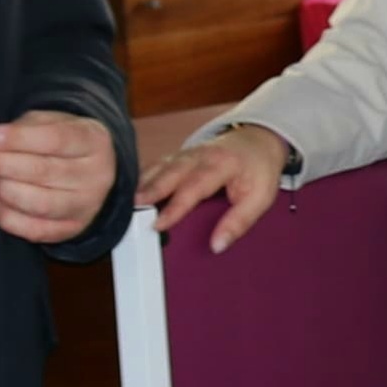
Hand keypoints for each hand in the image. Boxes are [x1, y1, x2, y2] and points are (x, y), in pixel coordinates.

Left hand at [0, 108, 114, 243]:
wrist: (95, 170)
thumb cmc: (63, 141)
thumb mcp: (52, 121)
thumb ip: (24, 127)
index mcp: (93, 141)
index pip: (55, 139)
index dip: (16, 139)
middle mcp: (96, 176)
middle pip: (43, 172)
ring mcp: (86, 206)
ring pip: (39, 204)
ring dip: (3, 190)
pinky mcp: (72, 229)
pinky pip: (36, 231)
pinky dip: (8, 219)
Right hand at [138, 121, 293, 252]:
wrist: (258, 141)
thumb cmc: (258, 170)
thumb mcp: (260, 199)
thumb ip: (239, 222)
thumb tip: (218, 245)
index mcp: (221, 164)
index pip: (194, 187)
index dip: (175, 207)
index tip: (159, 224)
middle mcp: (200, 155)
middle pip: (170, 173)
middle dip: (150, 191)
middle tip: (132, 211)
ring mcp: (186, 153)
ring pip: (159, 167)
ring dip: (142, 184)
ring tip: (126, 203)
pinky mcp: (178, 156)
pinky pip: (157, 165)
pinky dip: (143, 178)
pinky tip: (132, 191)